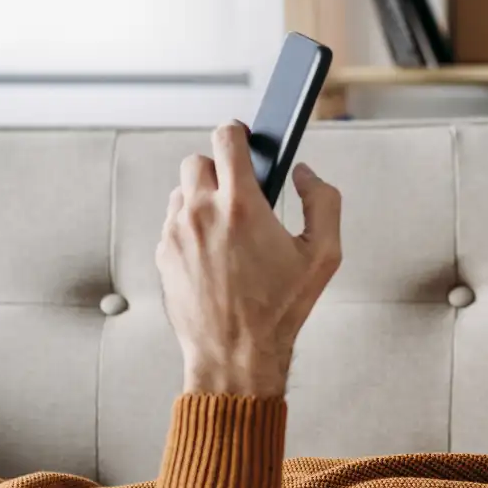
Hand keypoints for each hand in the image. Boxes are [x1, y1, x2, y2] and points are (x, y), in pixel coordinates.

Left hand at [157, 121, 342, 396]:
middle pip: (198, 160)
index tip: (244, 138)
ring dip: (203, 200)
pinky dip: (191, 228)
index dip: (238, 133)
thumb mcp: (323, 255)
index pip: (226, 139)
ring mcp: (176, 233)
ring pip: (182, 192)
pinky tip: (215, 254)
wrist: (236, 354)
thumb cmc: (280, 309)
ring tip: (229, 230)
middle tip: (241, 193)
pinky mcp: (163, 254)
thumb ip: (324, 203)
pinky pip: (173, 224)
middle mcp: (201, 213)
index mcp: (241, 205)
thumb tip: (307, 175)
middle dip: (220, 170)